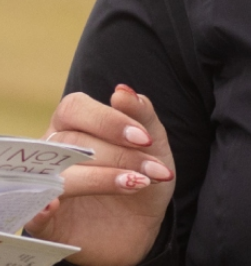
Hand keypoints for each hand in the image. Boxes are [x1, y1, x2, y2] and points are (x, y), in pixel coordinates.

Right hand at [25, 86, 175, 265]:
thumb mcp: (153, 145)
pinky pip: (31, 212)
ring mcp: (46, 185)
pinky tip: (55, 206)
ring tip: (137, 185)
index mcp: (74, 126)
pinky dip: (40, 208)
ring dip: (99, 179)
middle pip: (71, 143)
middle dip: (118, 155)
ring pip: (57, 175)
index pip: (74, 108)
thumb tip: (122, 91)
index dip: (108, 120)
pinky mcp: (44, 220)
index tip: (145, 139)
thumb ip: (142, 115)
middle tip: (152, 172)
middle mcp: (53, 152)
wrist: (142, 224)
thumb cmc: (142, 175)